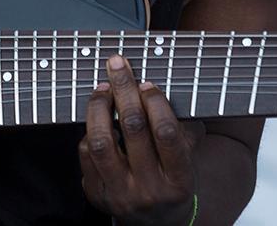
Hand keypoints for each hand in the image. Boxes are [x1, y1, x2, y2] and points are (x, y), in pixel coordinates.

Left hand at [79, 54, 201, 225]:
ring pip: (103, 143)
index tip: (147, 83)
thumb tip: (165, 88)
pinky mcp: (97, 195)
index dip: (155, 103)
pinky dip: (90, 131)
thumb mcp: (188, 160)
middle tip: (119, 66)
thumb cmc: (172, 182)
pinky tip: (97, 118)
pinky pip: (87, 156)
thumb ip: (183, 129)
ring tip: (103, 89)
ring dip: (100, 108)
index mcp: (179, 180)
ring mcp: (120, 195)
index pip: (166, 134)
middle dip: (124, 90)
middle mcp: (149, 190)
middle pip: (133, 130)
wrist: (156, 224)